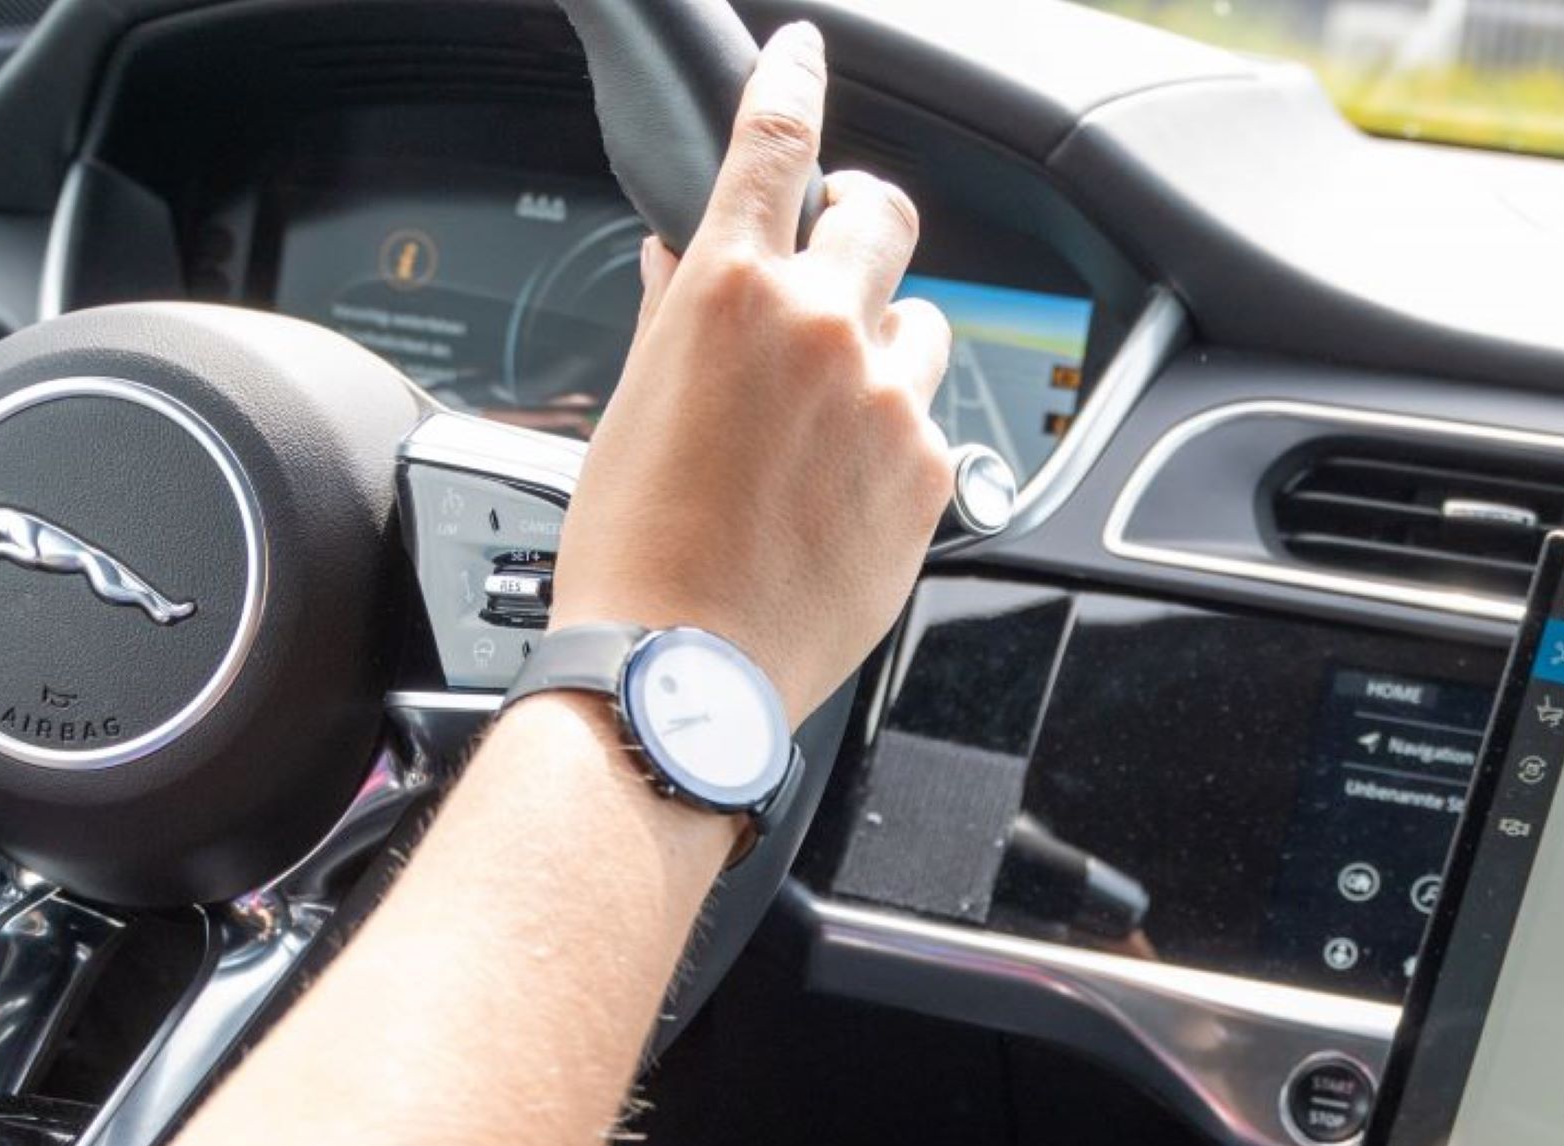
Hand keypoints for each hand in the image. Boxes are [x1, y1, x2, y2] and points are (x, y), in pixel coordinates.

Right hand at [548, 21, 955, 726]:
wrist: (682, 666)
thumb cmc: (635, 549)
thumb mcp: (632, 405)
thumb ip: (673, 313)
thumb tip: (680, 259)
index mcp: (731, 290)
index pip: (776, 139)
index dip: (795, 79)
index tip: (806, 54)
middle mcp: (823, 327)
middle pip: (884, 214)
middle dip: (862, 220)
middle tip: (844, 246)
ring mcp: (887, 398)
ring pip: (921, 323)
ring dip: (887, 343)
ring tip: (833, 412)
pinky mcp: (930, 471)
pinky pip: (931, 421)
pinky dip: (895, 436)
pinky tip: (844, 489)